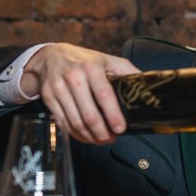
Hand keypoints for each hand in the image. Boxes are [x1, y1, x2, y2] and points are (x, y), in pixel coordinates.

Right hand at [22, 43, 139, 143]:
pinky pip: (63, 123)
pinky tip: (86, 136)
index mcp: (92, 68)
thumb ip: (128, 72)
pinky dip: (76, 134)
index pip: (104, 95)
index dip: (113, 115)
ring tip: (101, 139)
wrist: (52, 56)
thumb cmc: (85, 60)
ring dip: (90, 137)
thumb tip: (147, 87)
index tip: (120, 129)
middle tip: (111, 138)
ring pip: (75, 123)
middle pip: (89, 115)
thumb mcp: (108, 60)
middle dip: (102, 132)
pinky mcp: (49, 98)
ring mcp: (58, 88)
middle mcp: (73, 77)